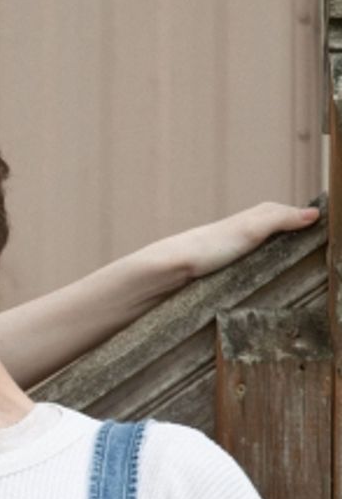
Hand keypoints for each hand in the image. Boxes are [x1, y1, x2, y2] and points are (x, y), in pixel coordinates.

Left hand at [172, 201, 319, 279]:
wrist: (172, 268)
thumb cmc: (210, 246)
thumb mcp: (251, 229)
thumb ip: (281, 220)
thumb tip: (315, 214)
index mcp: (262, 216)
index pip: (299, 217)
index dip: (315, 226)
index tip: (335, 240)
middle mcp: (254, 230)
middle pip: (289, 236)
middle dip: (306, 246)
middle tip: (328, 260)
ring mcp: (245, 250)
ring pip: (276, 254)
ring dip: (290, 263)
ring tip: (312, 276)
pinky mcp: (235, 269)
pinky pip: (262, 269)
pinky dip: (274, 274)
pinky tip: (280, 284)